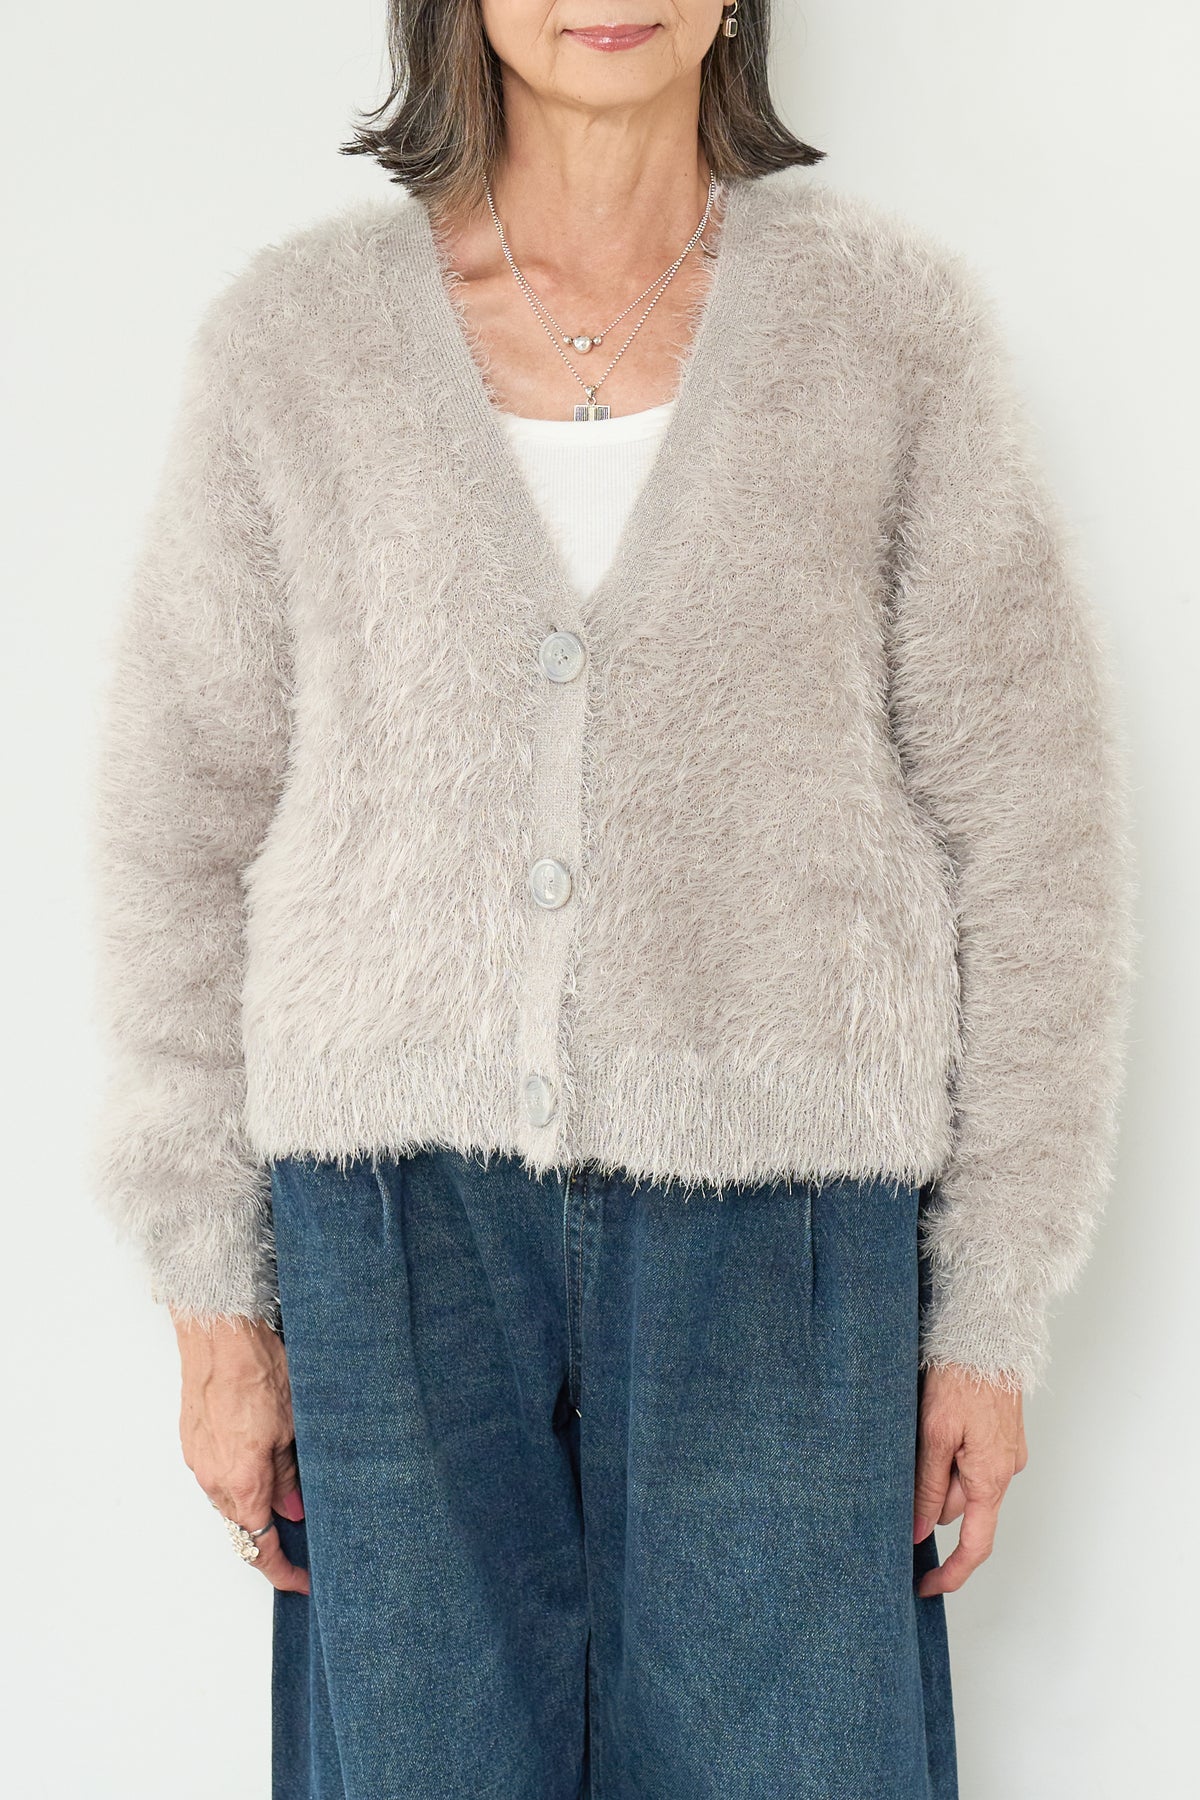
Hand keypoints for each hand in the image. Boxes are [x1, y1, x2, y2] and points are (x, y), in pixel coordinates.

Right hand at [173, 1312, 309, 1594]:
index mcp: (242, 1483)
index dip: (283, 1571)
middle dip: (272, 1536)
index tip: (304, 1579)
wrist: (220, 1332)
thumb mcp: (294, 1427)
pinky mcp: (192, 1440)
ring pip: (229, 1501)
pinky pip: (217, 1475)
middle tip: (306, 1530)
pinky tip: (261, 1457)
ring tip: (289, 1487)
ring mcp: (198, 1460)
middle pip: (243, 1527)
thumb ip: (290, 1476)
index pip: (258, 1548)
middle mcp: (213, 1479)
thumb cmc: (259, 1370)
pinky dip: (239, 1479)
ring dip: (256, 1503)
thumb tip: (292, 1511)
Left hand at [913, 1364, 1027, 1596]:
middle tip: (906, 1456)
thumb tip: (920, 1532)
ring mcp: (1005, 1453)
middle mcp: (1004, 1471)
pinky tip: (937, 1424)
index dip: (951, 1572)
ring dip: (939, 1470)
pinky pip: (970, 1461)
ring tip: (923, 1430)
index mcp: (991, 1477)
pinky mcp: (1000, 1437)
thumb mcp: (935, 1435)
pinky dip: (950, 1455)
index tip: (925, 1587)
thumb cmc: (961, 1379)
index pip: (976, 1545)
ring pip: (961, 1482)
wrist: (987, 1335)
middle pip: (958, 1507)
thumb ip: (927, 1486)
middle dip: (930, 1496)